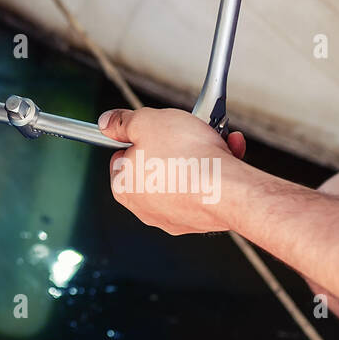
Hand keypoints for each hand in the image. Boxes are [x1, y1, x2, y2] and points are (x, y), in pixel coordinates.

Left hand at [98, 107, 246, 235]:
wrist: (231, 189)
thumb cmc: (188, 158)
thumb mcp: (146, 122)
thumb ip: (122, 121)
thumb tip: (107, 122)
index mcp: (124, 186)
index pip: (121, 156)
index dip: (137, 136)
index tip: (151, 128)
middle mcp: (147, 207)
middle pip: (155, 164)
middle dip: (171, 144)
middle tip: (183, 131)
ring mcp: (176, 216)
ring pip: (184, 173)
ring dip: (198, 152)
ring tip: (210, 140)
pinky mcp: (203, 218)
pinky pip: (205, 186)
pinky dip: (215, 168)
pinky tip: (225, 154)